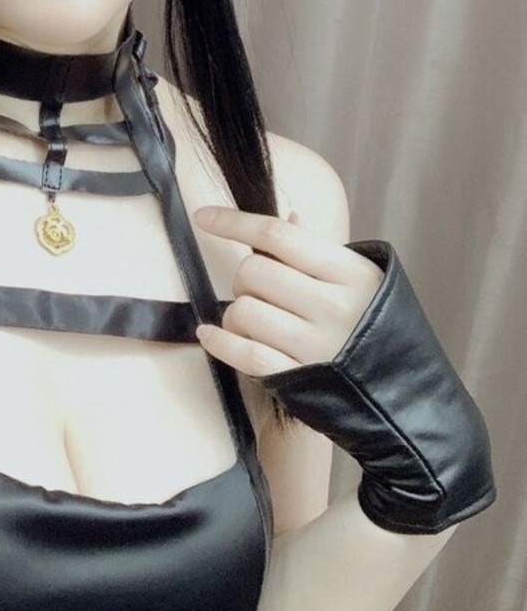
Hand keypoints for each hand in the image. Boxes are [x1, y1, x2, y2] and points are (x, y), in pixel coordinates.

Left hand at [192, 206, 383, 376]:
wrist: (406, 394)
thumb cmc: (375, 328)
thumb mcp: (361, 281)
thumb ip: (319, 251)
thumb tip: (290, 215)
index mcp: (349, 273)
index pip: (279, 235)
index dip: (234, 222)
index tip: (203, 217)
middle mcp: (334, 306)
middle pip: (254, 272)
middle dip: (243, 279)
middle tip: (257, 292)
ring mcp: (317, 345)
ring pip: (244, 311)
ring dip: (235, 315)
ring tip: (252, 323)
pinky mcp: (300, 378)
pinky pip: (245, 354)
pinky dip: (220, 342)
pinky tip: (210, 334)